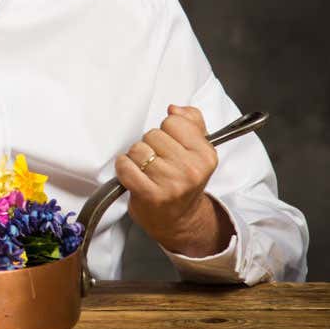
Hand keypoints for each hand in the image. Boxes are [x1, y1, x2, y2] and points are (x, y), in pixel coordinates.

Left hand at [114, 105, 228, 254]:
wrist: (179, 219)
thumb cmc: (184, 181)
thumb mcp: (197, 150)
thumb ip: (191, 122)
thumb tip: (174, 108)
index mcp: (206, 155)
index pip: (173, 121)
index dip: (167, 131)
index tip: (171, 145)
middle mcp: (191, 169)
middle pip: (153, 134)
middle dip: (151, 144)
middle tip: (158, 161)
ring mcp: (170, 183)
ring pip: (137, 149)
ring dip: (136, 158)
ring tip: (147, 170)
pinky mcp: (149, 194)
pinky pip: (125, 166)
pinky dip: (124, 168)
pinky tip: (133, 176)